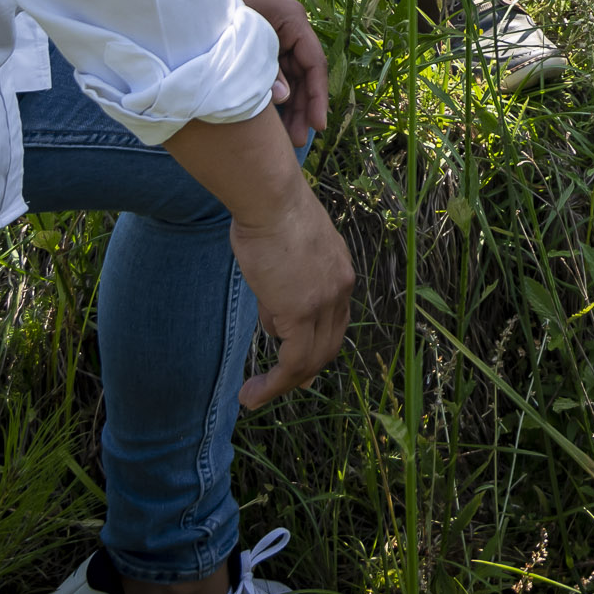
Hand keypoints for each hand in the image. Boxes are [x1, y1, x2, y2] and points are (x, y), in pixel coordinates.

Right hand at [160, 106, 356, 407]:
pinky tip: (253, 393)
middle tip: (276, 387)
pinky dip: (274, 385)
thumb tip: (275, 320)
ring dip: (281, 385)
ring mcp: (324, 302)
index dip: (315, 347)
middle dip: (302, 371)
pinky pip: (291, 362)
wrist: (269, 196)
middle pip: (328, 345)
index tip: (297, 366)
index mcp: (339, 271)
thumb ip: (285, 284)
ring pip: (310, 360)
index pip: (334, 321)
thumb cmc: (266, 210)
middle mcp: (340, 288)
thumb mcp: (284, 250)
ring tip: (253, 396)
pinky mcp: (301, 312)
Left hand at [232, 0, 331, 148]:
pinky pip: (275, 70)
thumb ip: (264, 68)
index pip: (314, 64)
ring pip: (290, 76)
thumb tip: (283, 100)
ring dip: (289, 104)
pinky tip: (271, 115)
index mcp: (293, 21)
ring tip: (287, 136)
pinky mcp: (261, 42)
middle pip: (303, 75)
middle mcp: (290, 29)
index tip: (318, 125)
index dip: (317, 96)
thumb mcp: (245, 36)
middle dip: (303, 108)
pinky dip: (274, 92)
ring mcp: (275, 35)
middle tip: (298, 141)